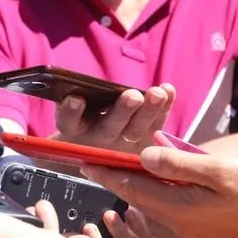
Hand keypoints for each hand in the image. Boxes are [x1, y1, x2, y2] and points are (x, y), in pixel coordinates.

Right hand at [56, 84, 174, 152]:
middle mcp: (98, 142)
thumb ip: (73, 104)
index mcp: (74, 131)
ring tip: (157, 93)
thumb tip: (77, 86)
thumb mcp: (72, 115)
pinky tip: (168, 90)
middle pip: (109, 128)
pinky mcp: (144, 144)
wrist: (96, 151)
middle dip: (123, 111)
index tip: (76, 99)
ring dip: (149, 110)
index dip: (71, 112)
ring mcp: (123, 145)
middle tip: (133, 96)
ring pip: (136, 129)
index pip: (68, 123)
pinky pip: (155, 126)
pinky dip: (164, 109)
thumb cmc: (82, 122)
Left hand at [82, 145, 237, 237]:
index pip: (130, 187)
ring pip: (149, 204)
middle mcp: (176, 225)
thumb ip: (178, 163)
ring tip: (115, 167)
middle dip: (114, 177)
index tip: (83, 160)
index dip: (105, 172)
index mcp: (177, 209)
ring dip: (134, 184)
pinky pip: (165, 210)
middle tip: (92, 161)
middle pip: (136, 196)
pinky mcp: (198, 231)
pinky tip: (152, 179)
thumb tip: (142, 155)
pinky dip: (153, 192)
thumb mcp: (218, 170)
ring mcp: (187, 231)